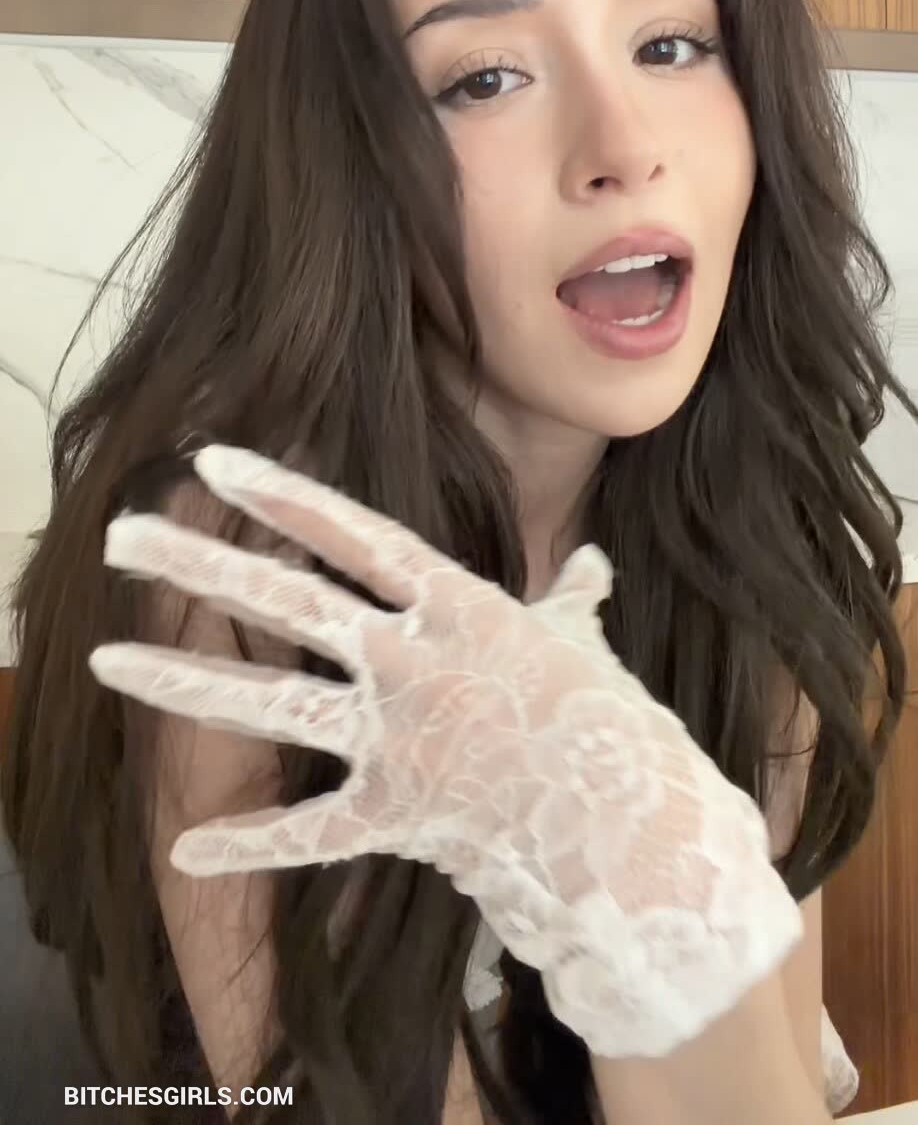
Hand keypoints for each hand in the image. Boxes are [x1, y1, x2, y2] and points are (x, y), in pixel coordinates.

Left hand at [90, 444, 801, 1059]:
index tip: (214, 462)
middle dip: (199, 564)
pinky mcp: (397, 812)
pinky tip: (184, 850)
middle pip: (288, 600)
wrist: (636, 830)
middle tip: (121, 535)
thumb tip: (591, 566)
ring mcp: (400, 736)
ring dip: (184, 682)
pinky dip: (250, 844)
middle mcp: (414, 660)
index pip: (351, 533)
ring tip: (105, 659)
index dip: (281, 494)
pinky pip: (312, 832)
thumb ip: (572, 599)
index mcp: (457, 603)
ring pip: (274, 703)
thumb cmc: (611, 723)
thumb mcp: (585, 644)